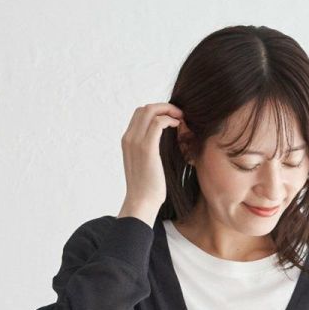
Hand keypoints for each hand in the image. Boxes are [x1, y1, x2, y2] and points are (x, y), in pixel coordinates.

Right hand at [118, 102, 188, 224]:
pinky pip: (158, 123)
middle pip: (144, 108)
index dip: (156, 111)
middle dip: (163, 106)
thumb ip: (149, 150)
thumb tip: (163, 143)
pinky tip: (178, 126)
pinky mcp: (147, 148)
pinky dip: (169, 119)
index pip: (139, 114)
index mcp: (127, 141)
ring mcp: (136, 142)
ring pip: (150, 110)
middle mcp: (129, 138)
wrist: (141, 203)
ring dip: (168, 110)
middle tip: (179, 114)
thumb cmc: (146, 188)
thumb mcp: (145, 164)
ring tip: (181, 118)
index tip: (171, 117)